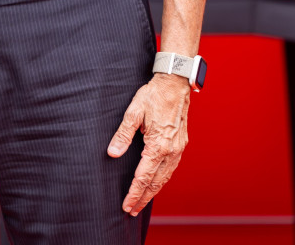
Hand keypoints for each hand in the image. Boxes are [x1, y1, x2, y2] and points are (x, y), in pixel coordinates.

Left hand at [107, 73, 191, 215]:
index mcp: (158, 146)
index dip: (134, 192)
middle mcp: (171, 151)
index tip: (126, 205)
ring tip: (141, 202)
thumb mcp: (133, 112)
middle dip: (143, 198)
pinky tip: (155, 183)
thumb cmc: (153, 96)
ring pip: (165, 178)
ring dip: (153, 192)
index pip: (143, 177)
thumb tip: (112, 154)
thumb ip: (122, 135)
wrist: (175, 84)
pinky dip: (162, 180)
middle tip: (131, 210)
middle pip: (155, 183)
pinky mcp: (181, 145)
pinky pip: (171, 169)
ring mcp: (178, 149)